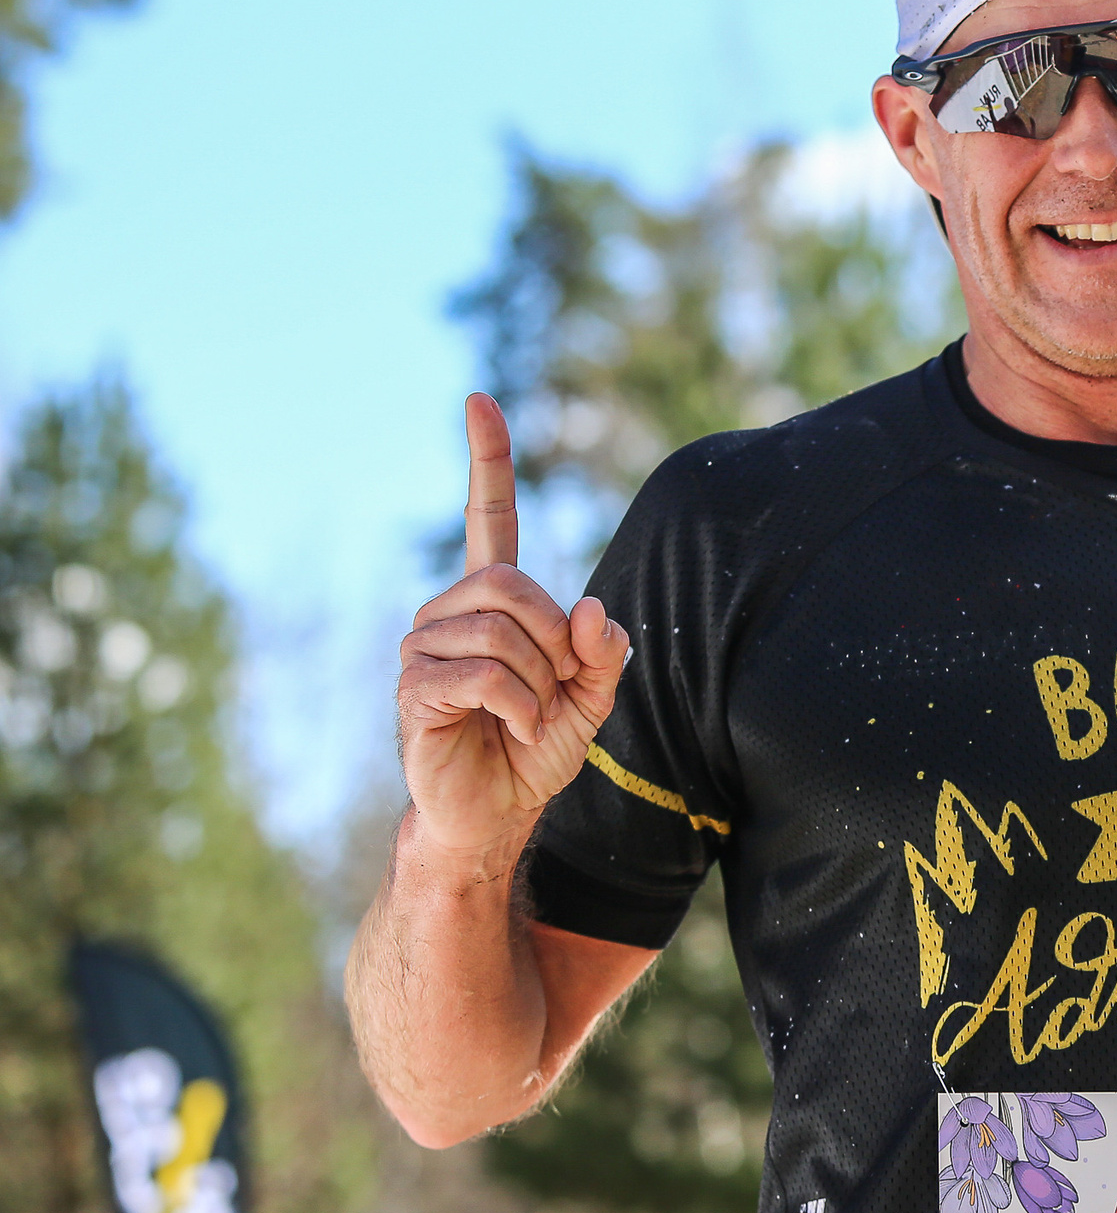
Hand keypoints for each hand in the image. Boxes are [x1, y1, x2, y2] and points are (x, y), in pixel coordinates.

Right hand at [394, 394, 626, 861]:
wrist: (495, 813)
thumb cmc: (538, 749)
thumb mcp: (593, 697)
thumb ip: (605, 652)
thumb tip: (593, 608)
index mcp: (493, 602)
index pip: (487, 517)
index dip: (486, 460)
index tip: (479, 399)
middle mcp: (449, 611)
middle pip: (515, 585)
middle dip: (556, 641)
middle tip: (558, 688)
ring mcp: (425, 648)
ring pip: (504, 634)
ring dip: (542, 683)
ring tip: (534, 719)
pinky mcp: (416, 689)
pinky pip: (488, 676)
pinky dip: (524, 707)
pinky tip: (520, 730)